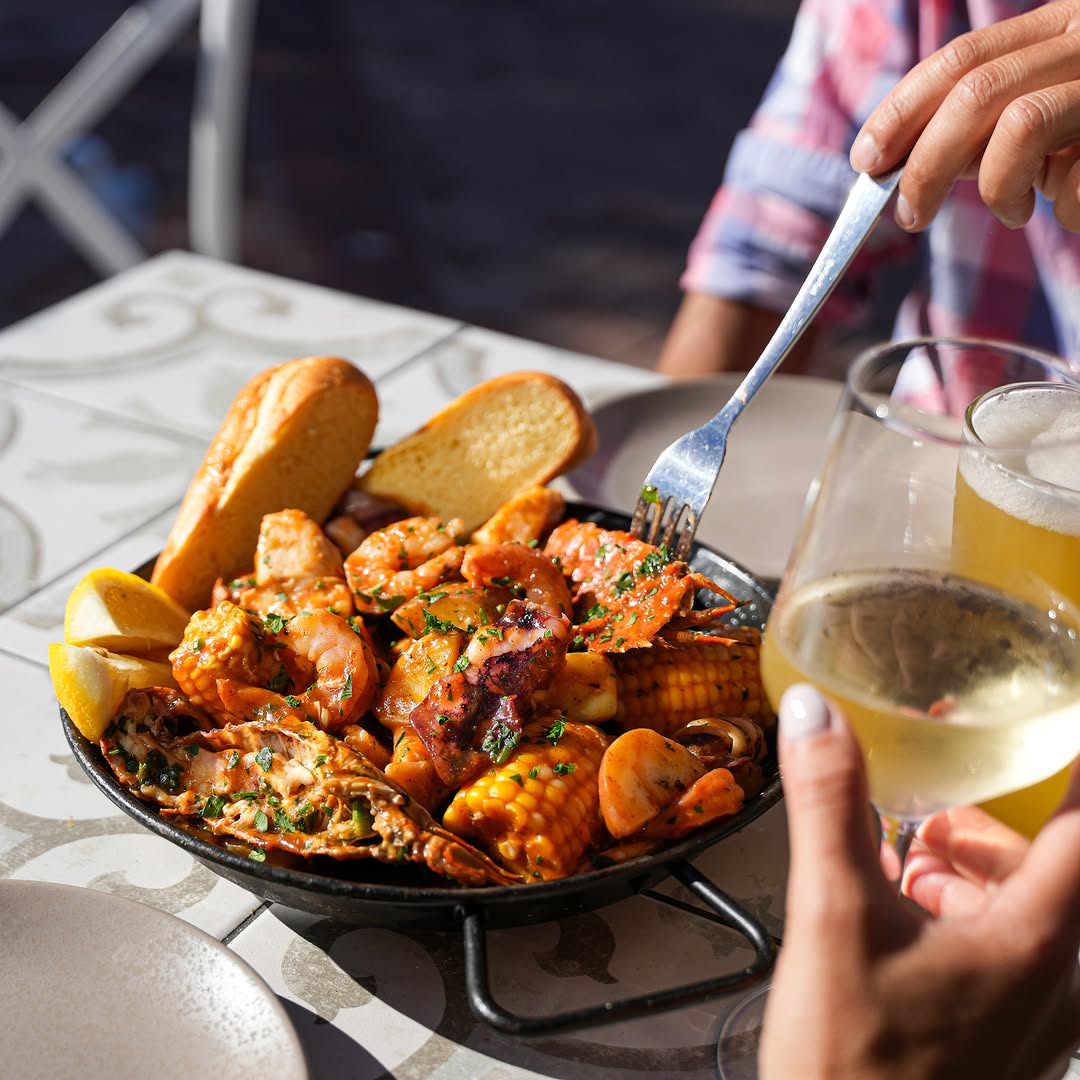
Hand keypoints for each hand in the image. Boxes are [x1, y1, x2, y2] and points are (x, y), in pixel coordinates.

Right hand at [759, 683, 1079, 1079]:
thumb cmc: (856, 1070)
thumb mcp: (833, 920)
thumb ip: (831, 806)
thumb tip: (817, 715)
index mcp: (1042, 938)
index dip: (1070, 761)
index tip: (1051, 714)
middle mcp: (1064, 975)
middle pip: (1058, 857)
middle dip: (988, 820)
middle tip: (930, 799)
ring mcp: (1042, 1008)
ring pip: (1033, 901)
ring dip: (972, 865)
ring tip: (903, 855)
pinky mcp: (1012, 1028)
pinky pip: (1013, 941)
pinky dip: (965, 907)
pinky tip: (901, 908)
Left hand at [850, 1, 1079, 232]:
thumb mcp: (1051, 110)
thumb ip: (990, 121)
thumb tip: (906, 163)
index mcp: (1063, 24)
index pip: (962, 58)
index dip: (902, 111)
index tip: (867, 160)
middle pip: (976, 91)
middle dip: (923, 165)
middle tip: (909, 216)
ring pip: (1021, 126)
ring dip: (996, 188)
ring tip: (1012, 211)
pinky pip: (1077, 178)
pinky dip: (1068, 208)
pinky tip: (1079, 205)